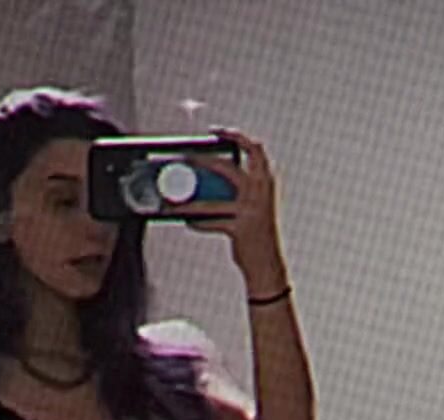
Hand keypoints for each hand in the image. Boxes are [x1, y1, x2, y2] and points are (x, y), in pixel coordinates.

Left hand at [163, 127, 286, 287]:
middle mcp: (260, 193)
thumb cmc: (259, 233)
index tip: (216, 132)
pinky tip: (188, 221)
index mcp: (266, 182)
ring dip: (190, 203)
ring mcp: (250, 211)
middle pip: (227, 168)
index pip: (255, 150)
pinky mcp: (240, 229)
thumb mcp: (258, 205)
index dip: (235, 136)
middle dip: (203, 162)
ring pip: (212, 202)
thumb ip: (246, 190)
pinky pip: (212, 223)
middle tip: (186, 160)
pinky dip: (198, 222)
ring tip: (175, 201)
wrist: (268, 263)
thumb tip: (217, 179)